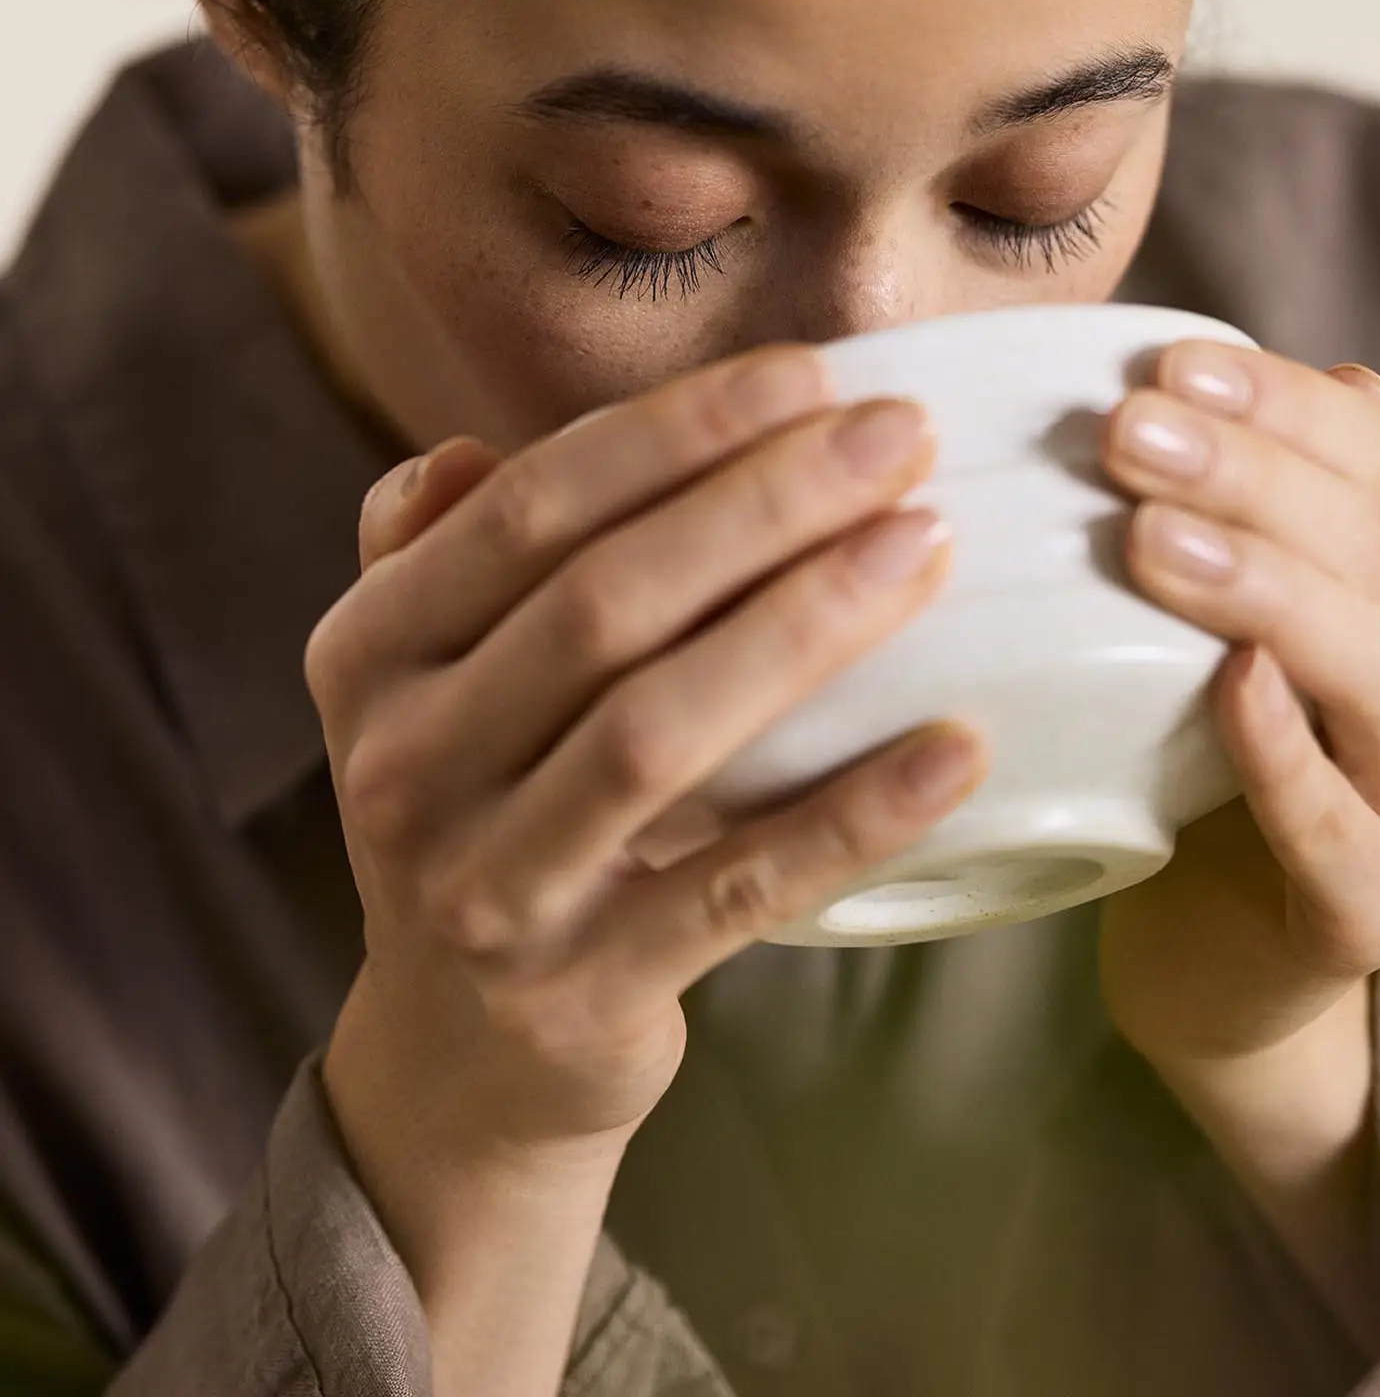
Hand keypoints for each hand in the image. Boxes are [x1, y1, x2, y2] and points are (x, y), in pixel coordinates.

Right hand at [309, 344, 985, 1206]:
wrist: (459, 1056)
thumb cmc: (480, 816)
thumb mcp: (419, 685)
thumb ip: (430, 557)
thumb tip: (471, 450)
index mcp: (367, 658)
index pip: (527, 514)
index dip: (674, 435)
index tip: (811, 380)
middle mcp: (403, 769)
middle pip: (602, 605)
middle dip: (764, 504)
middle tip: (903, 439)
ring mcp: (488, 892)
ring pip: (660, 732)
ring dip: (806, 625)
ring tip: (928, 546)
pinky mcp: (584, 994)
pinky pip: (738, 889)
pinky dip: (850, 814)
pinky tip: (956, 744)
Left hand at [1098, 342, 1379, 1066]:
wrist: (1218, 946)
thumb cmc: (1208, 753)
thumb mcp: (1239, 616)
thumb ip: (1281, 513)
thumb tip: (1344, 378)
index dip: (1290, 412)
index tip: (1169, 366)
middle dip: (1254, 481)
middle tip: (1132, 431)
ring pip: (1378, 677)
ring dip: (1269, 594)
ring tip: (1152, 537)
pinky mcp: (1369, 911)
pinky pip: (1341, 835)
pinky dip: (1290, 757)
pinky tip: (1234, 686)